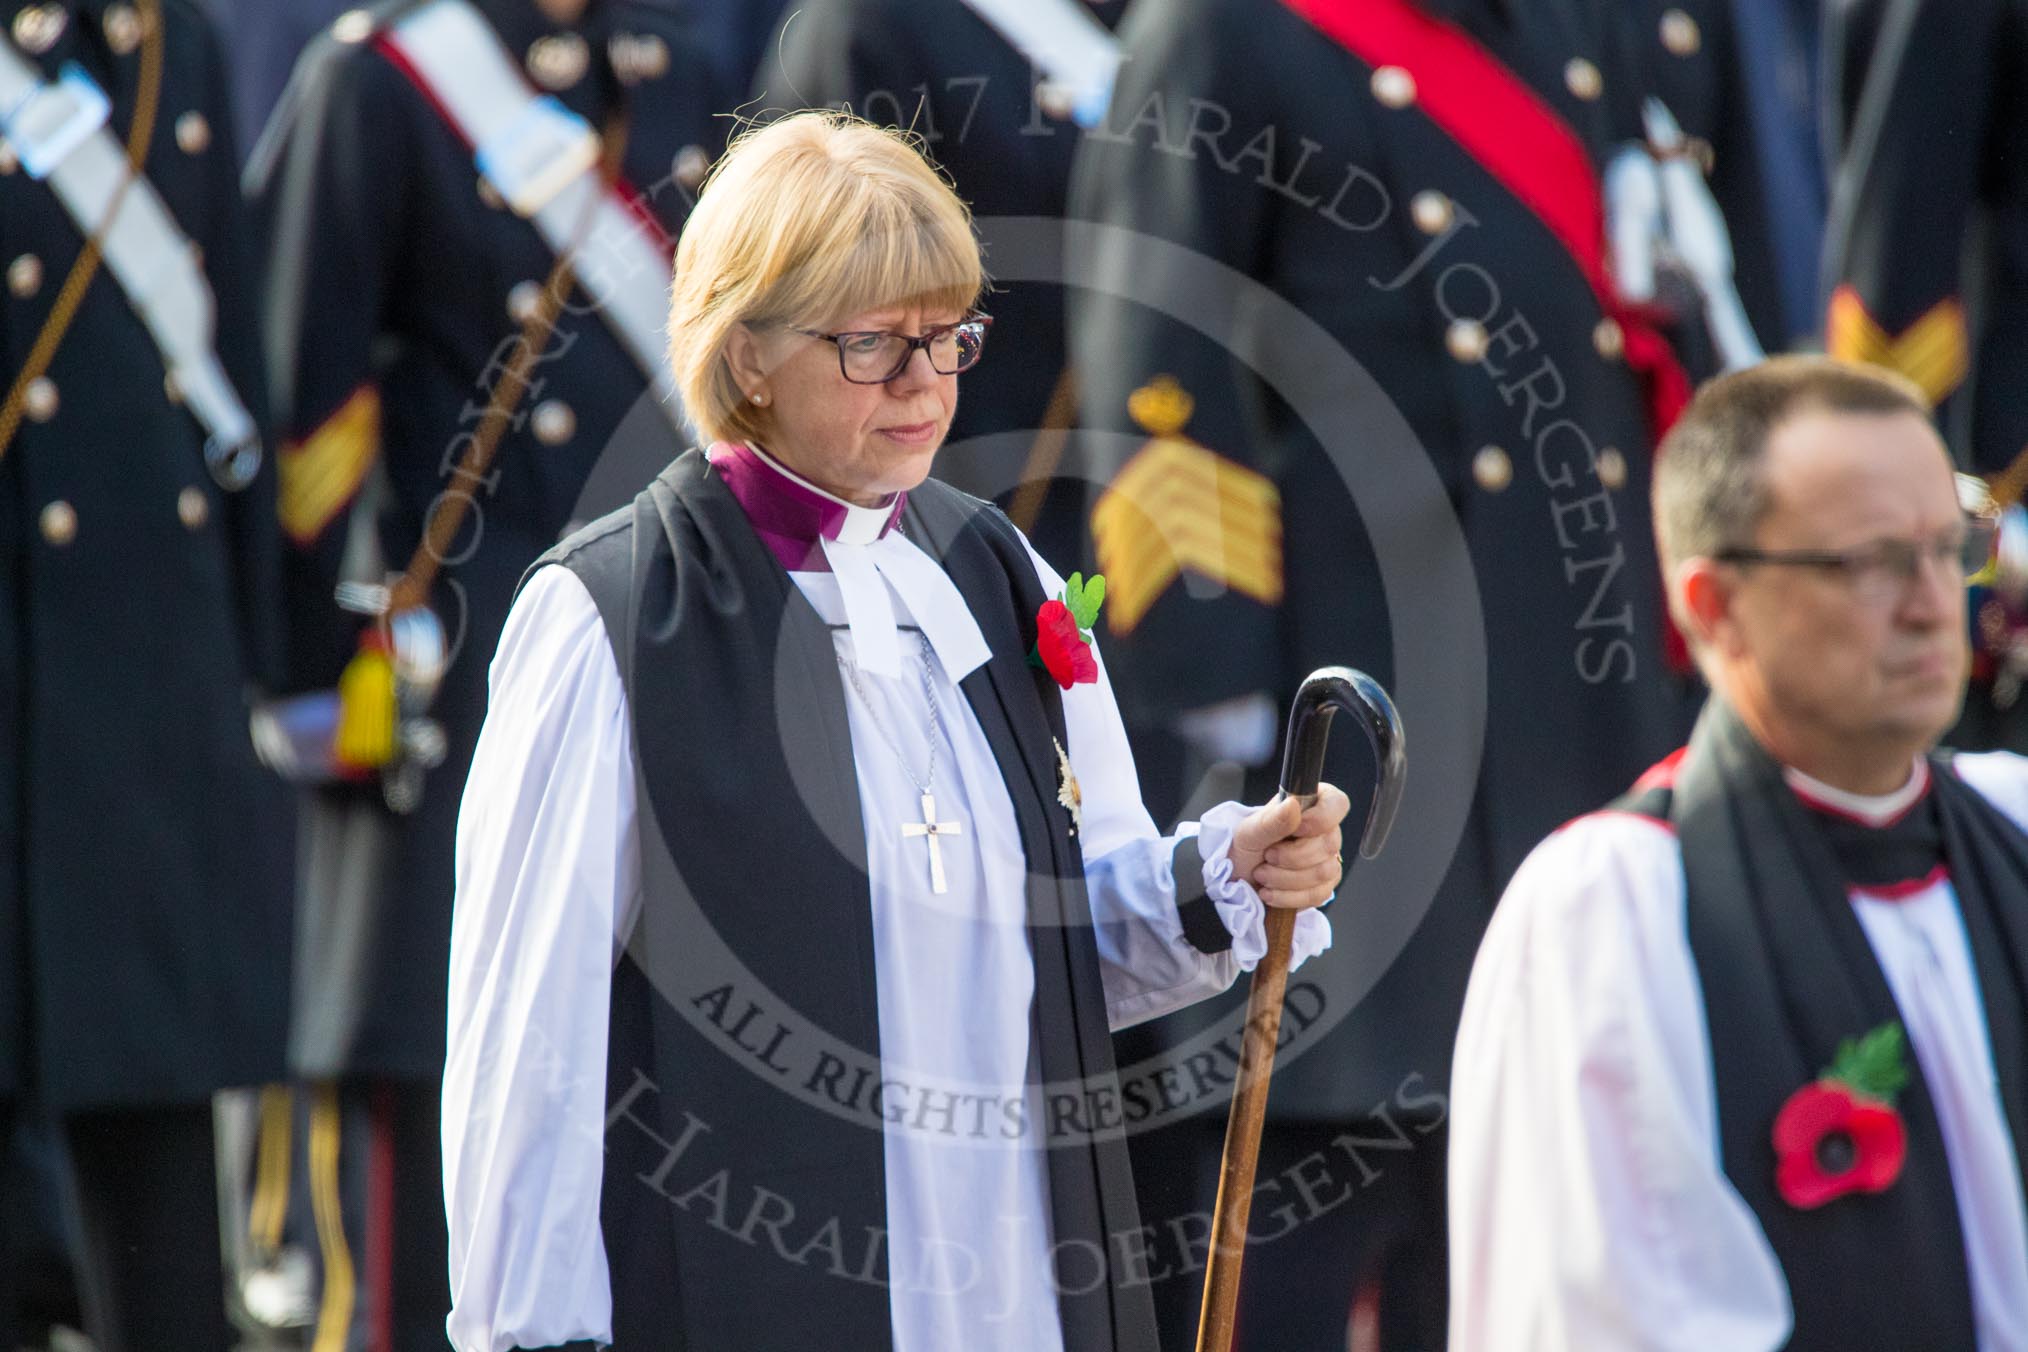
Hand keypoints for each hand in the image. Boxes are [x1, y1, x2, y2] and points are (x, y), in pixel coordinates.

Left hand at [1226, 784, 1350, 909]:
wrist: (1241, 876)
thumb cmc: (1247, 846)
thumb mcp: (1251, 831)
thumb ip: (1273, 819)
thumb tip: (1293, 805)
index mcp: (1312, 805)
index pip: (1337, 804)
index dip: (1320, 819)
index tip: (1296, 830)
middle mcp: (1326, 831)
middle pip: (1329, 845)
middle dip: (1291, 857)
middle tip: (1267, 856)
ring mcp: (1329, 859)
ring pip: (1324, 872)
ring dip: (1285, 878)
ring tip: (1262, 875)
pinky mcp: (1325, 885)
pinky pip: (1318, 894)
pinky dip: (1288, 896)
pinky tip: (1270, 892)